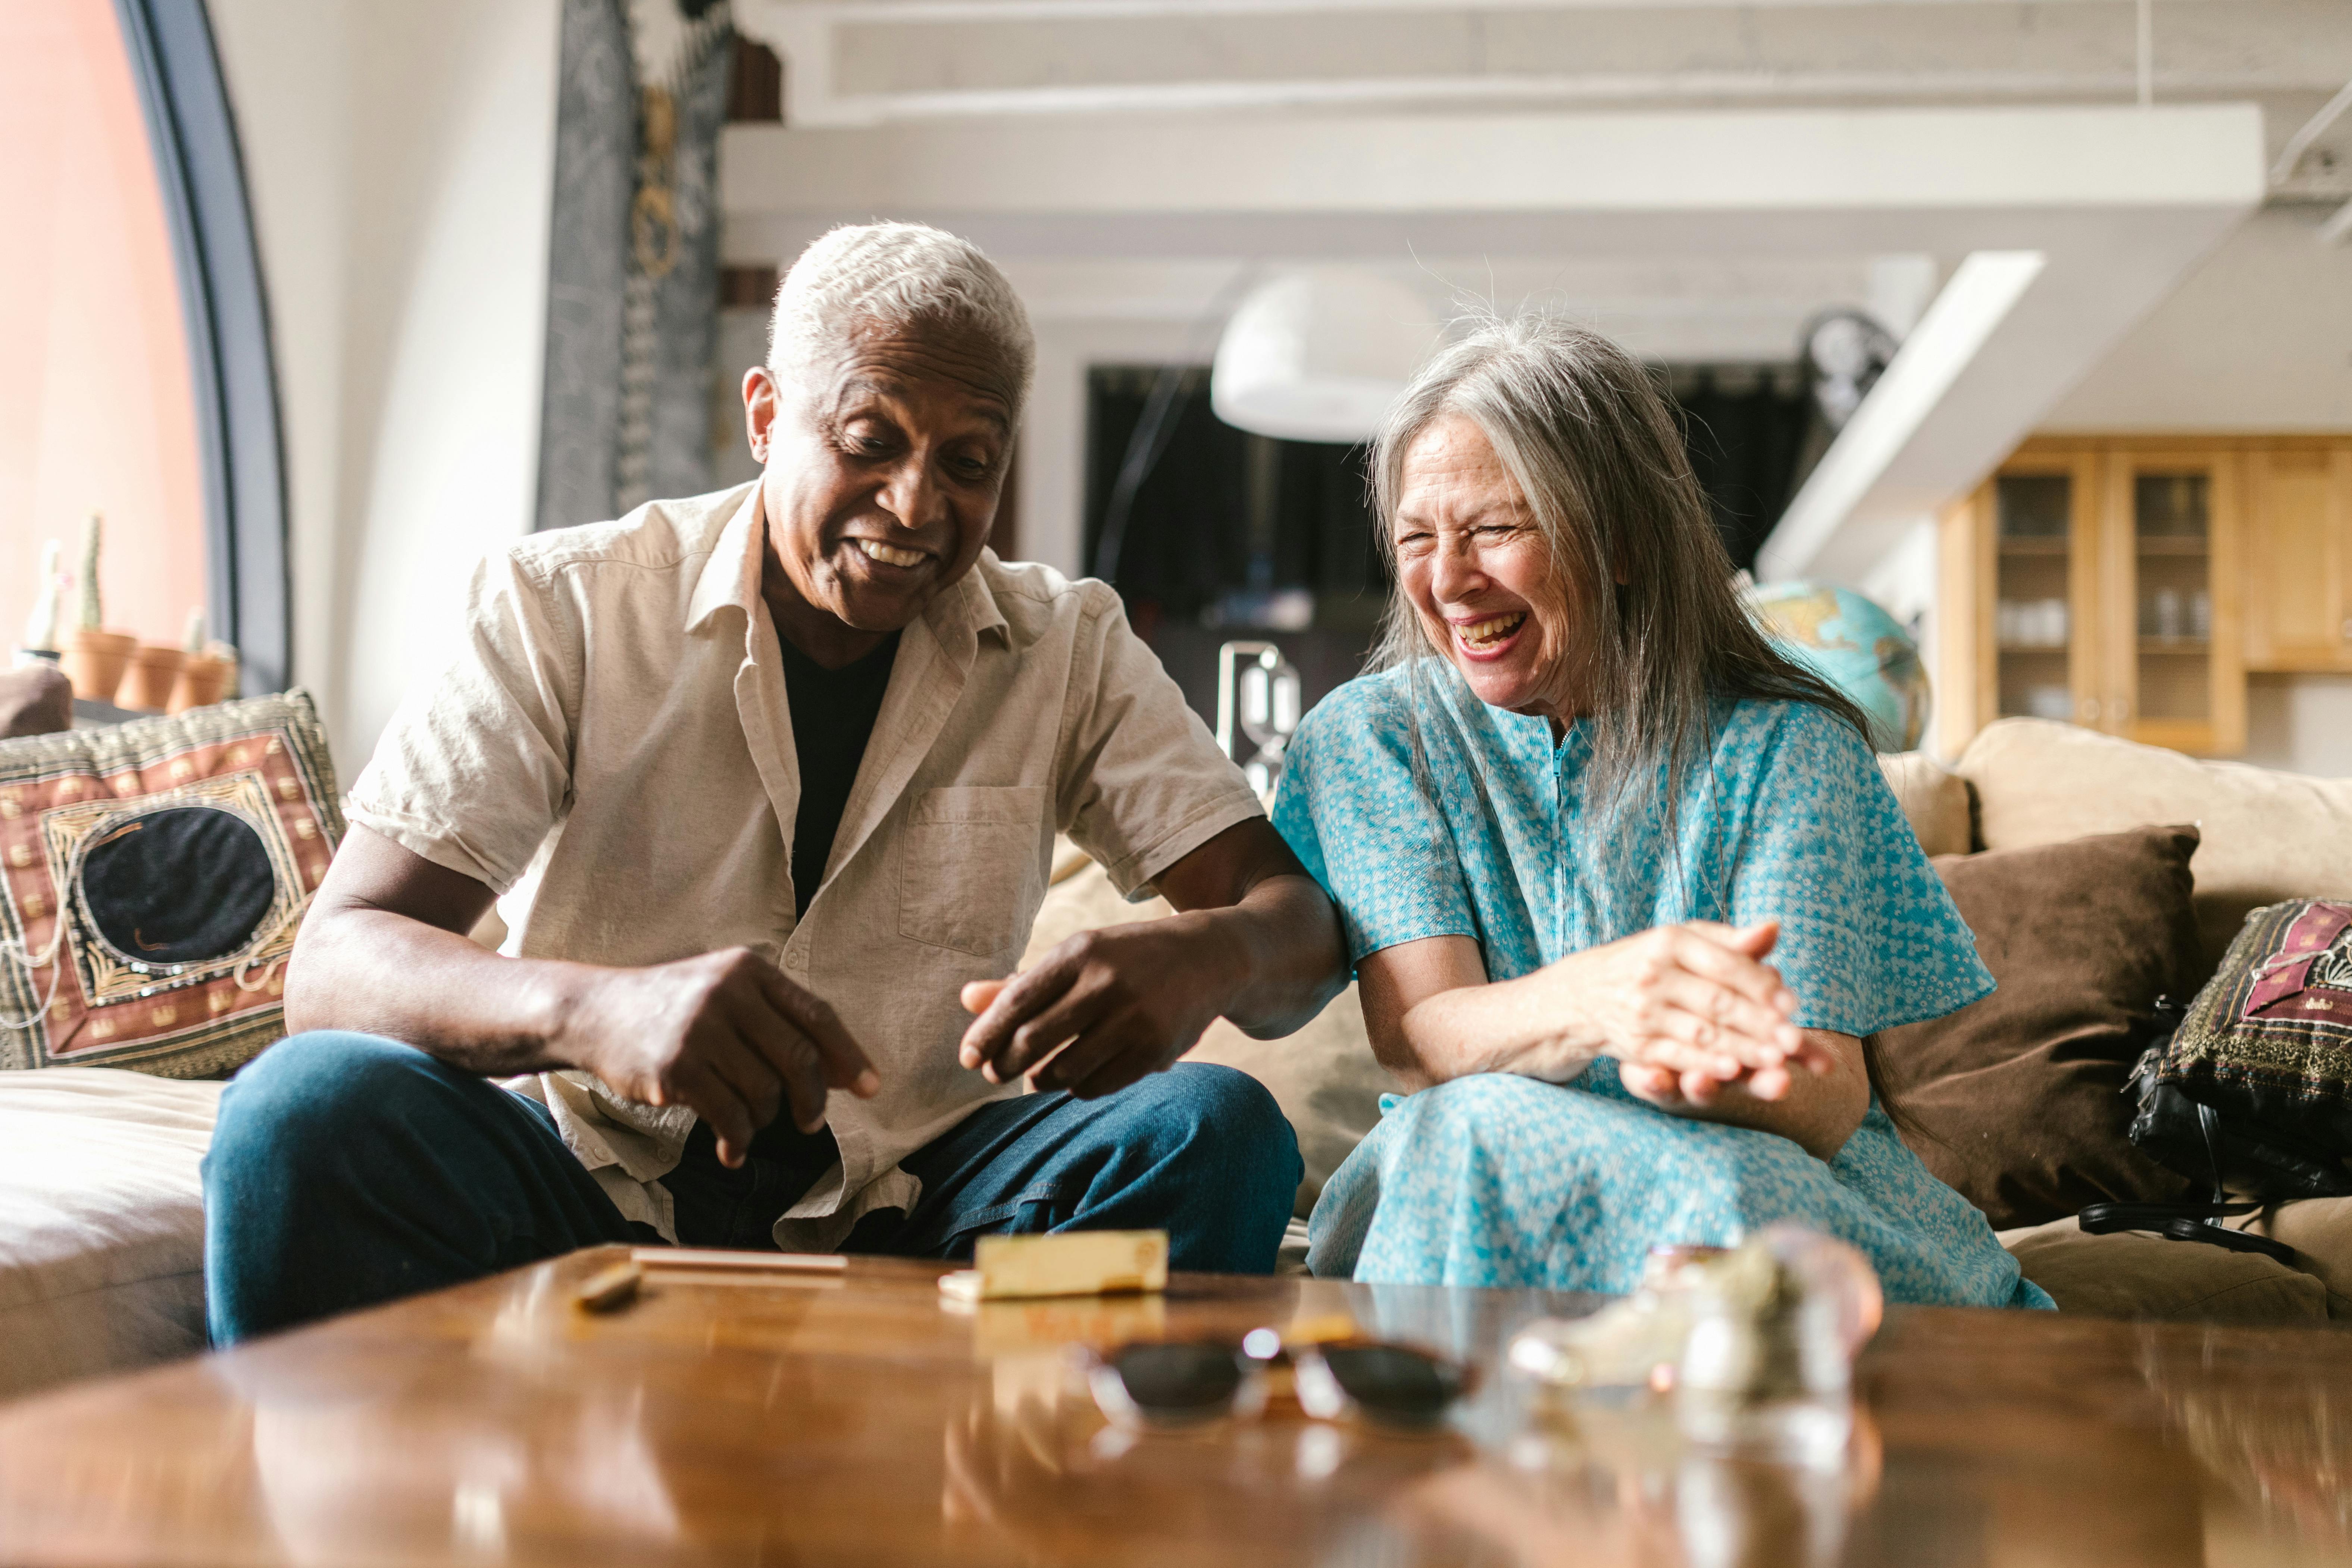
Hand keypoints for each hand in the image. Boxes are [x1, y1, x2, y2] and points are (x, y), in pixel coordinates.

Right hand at [555, 947, 878, 1167]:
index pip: (817, 1015)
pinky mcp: (676, 1068)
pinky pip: (730, 1116)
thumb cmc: (674, 1007)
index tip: (871, 1088)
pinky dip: (738, 1140)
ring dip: (764, 1118)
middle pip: (798, 1058)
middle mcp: (728, 993)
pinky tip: (732, 1150)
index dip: (848, 1055)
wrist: (596, 1013)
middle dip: (812, 1098)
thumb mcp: (727, 993)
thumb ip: (779, 1023)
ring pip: (764, 1092)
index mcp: (749, 970)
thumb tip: (841, 1072)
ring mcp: (700, 1030)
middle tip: (810, 1122)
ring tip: (746, 1121)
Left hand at [955, 917, 1233, 1097]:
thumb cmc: (1128, 958)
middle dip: (1005, 1064)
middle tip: (996, 1072)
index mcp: (1080, 951)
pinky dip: (1077, 1088)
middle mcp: (1106, 983)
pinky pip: (1096, 1086)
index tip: (968, 1058)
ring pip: (1063, 1071)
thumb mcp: (1078, 957)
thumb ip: (1022, 982)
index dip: (985, 1035)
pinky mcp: (1156, 1051)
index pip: (1016, 1002)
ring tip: (1037, 1075)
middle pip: (1033, 1041)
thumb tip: (967, 999)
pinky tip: (1076, 1078)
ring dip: (1040, 1080)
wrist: (1209, 959)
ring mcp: (1134, 1019)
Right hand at [1545, 921, 1829, 1101]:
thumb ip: (1731, 941)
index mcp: (1670, 941)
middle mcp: (1653, 974)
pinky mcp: (1637, 1044)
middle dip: (1761, 1024)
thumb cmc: (1651, 961)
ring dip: (1743, 1050)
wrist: (1584, 993)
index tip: (1793, 1004)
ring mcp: (1643, 1011)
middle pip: (1719, 1002)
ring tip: (1778, 1062)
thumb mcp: (1685, 941)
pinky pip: (1678, 1055)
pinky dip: (1707, 1065)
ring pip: (1703, 1033)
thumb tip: (1775, 928)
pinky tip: (1733, 1072)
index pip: (1726, 965)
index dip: (1762, 987)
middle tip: (1795, 1041)